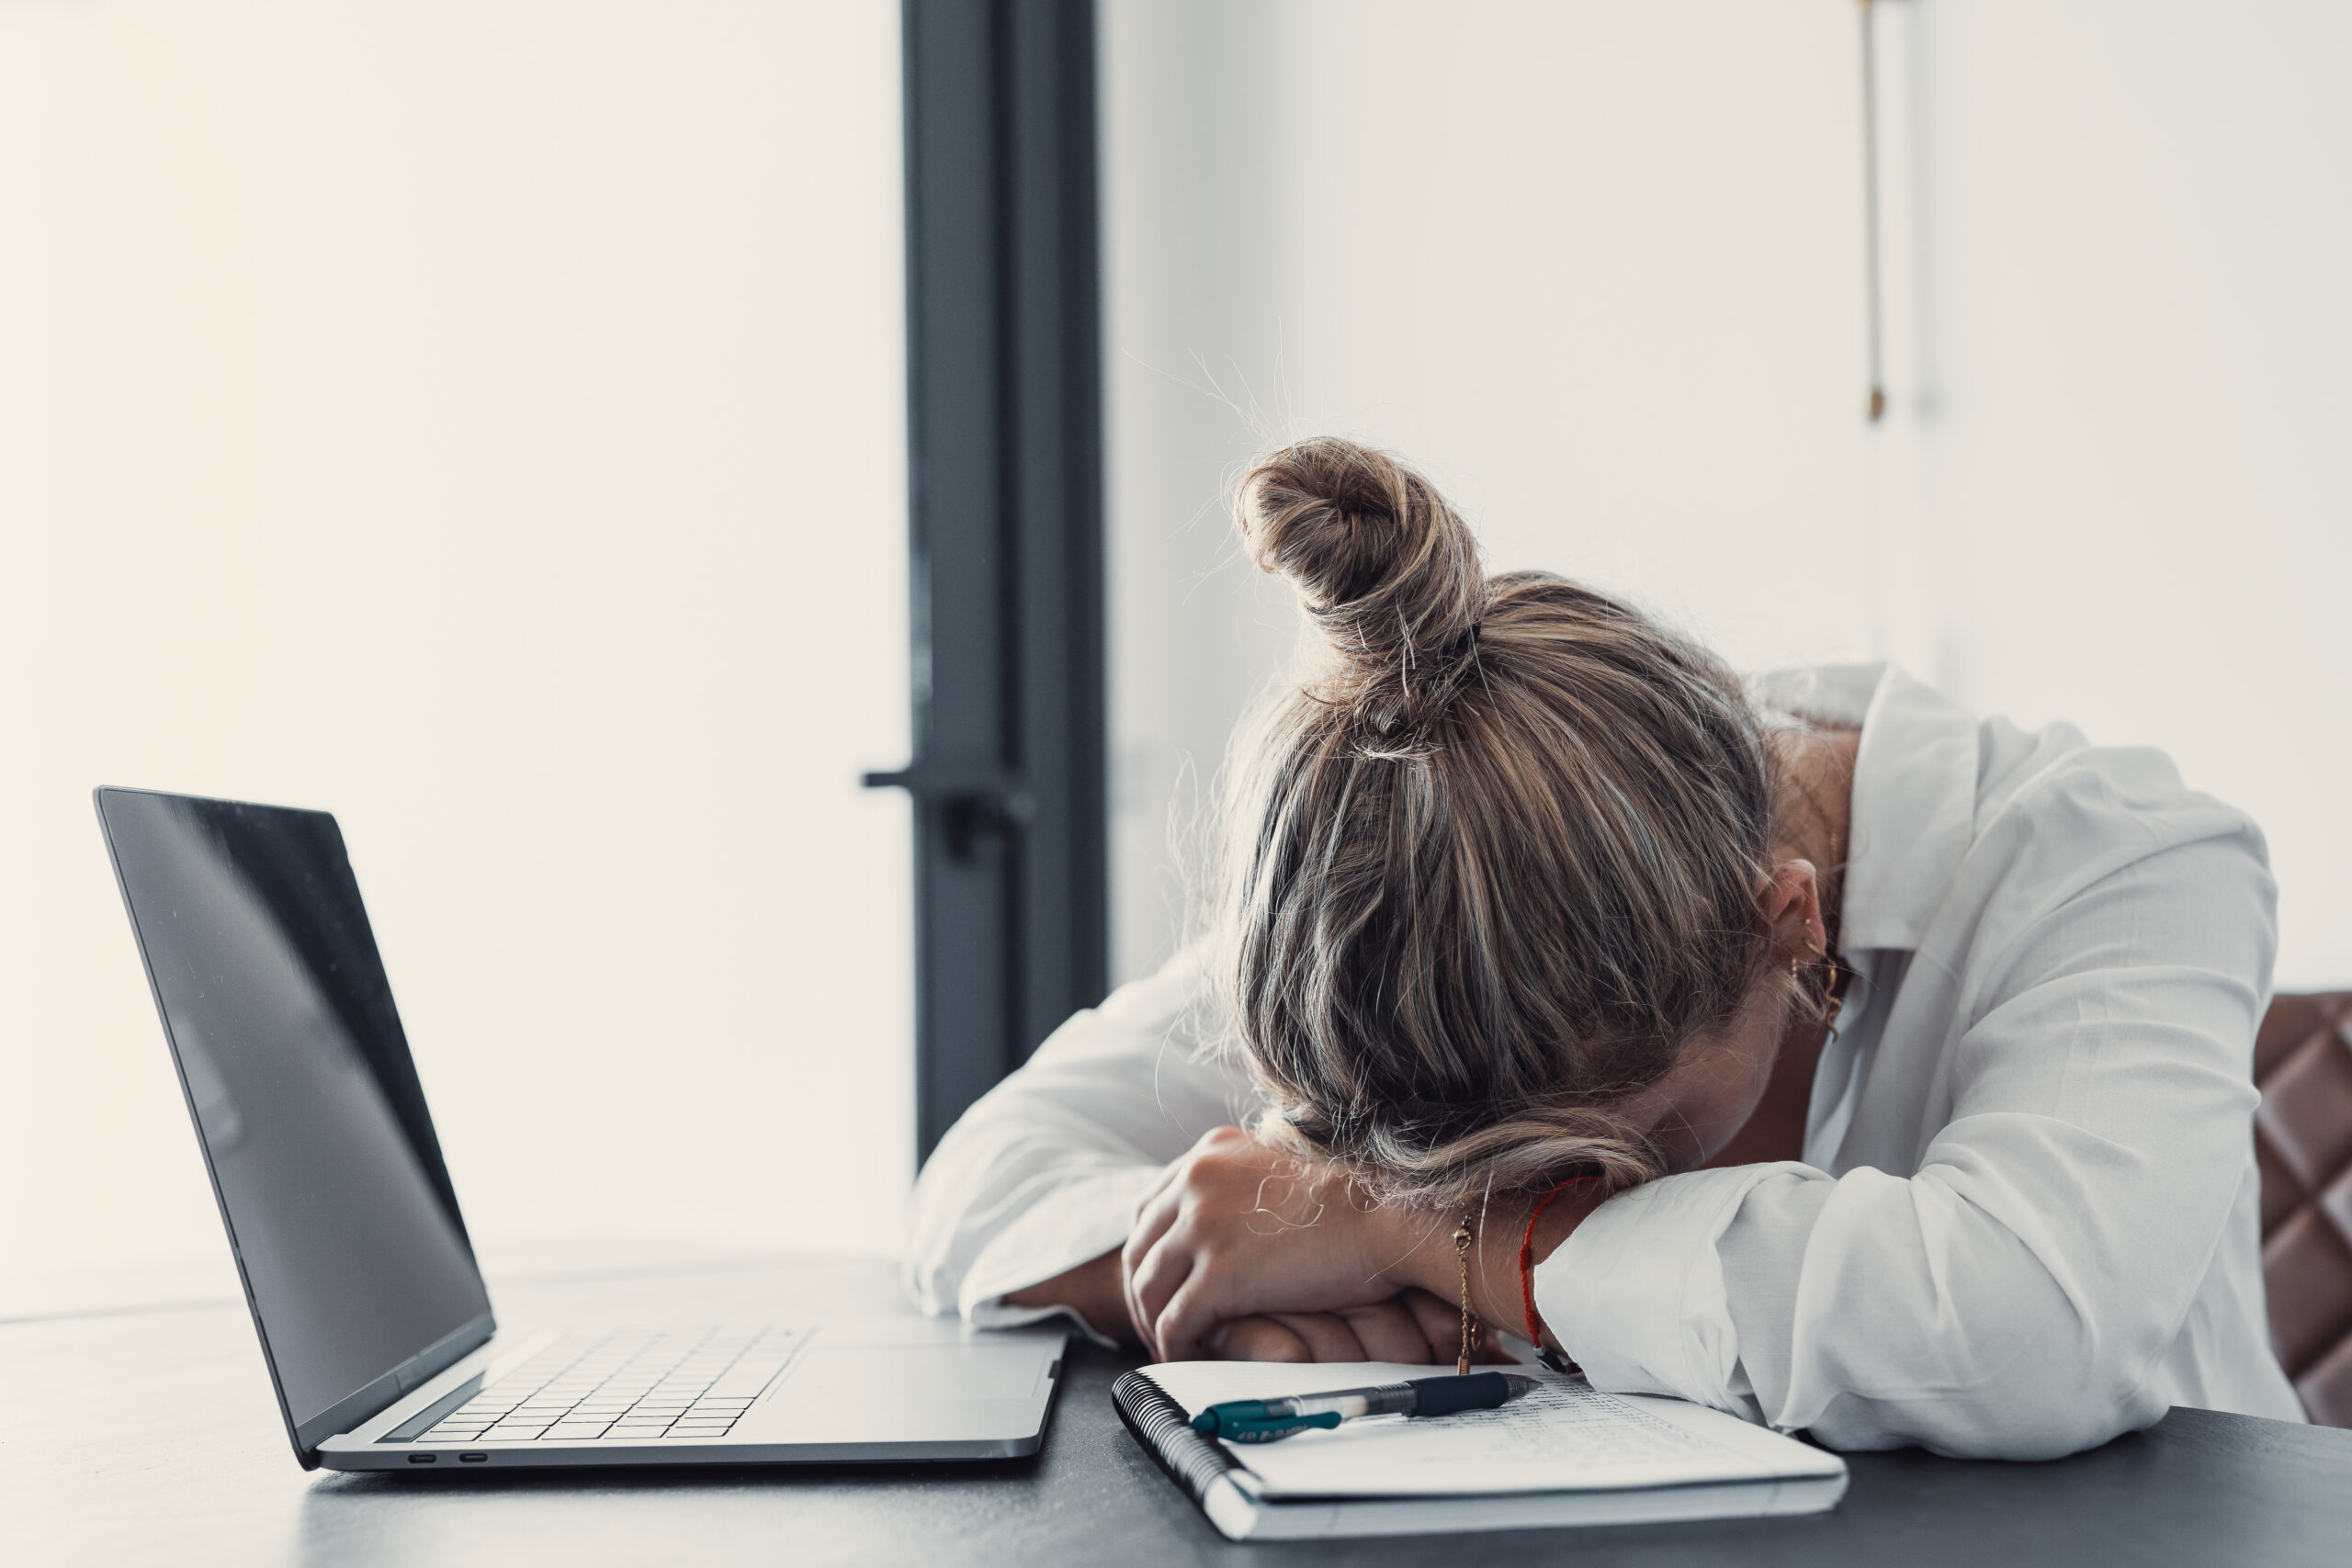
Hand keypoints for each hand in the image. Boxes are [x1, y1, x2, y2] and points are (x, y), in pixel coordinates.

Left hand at [1122, 1126, 1440, 1360]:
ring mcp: (1201, 1227)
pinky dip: (1175, 1348)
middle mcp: (1195, 1182)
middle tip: (1156, 1324)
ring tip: (1174, 1348)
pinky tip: (1191, 1360)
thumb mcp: (1280, 1170)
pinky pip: (1175, 1323)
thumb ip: (1245, 1185)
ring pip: (1148, 1288)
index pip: (1151, 1208)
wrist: (1387, 1216)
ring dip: (1155, 1325)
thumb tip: (1235, 1215)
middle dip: (1142, 1293)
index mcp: (1208, 1154)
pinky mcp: (1217, 1274)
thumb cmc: (1354, 1200)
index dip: (1148, 1253)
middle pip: (1140, 1248)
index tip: (1160, 1282)